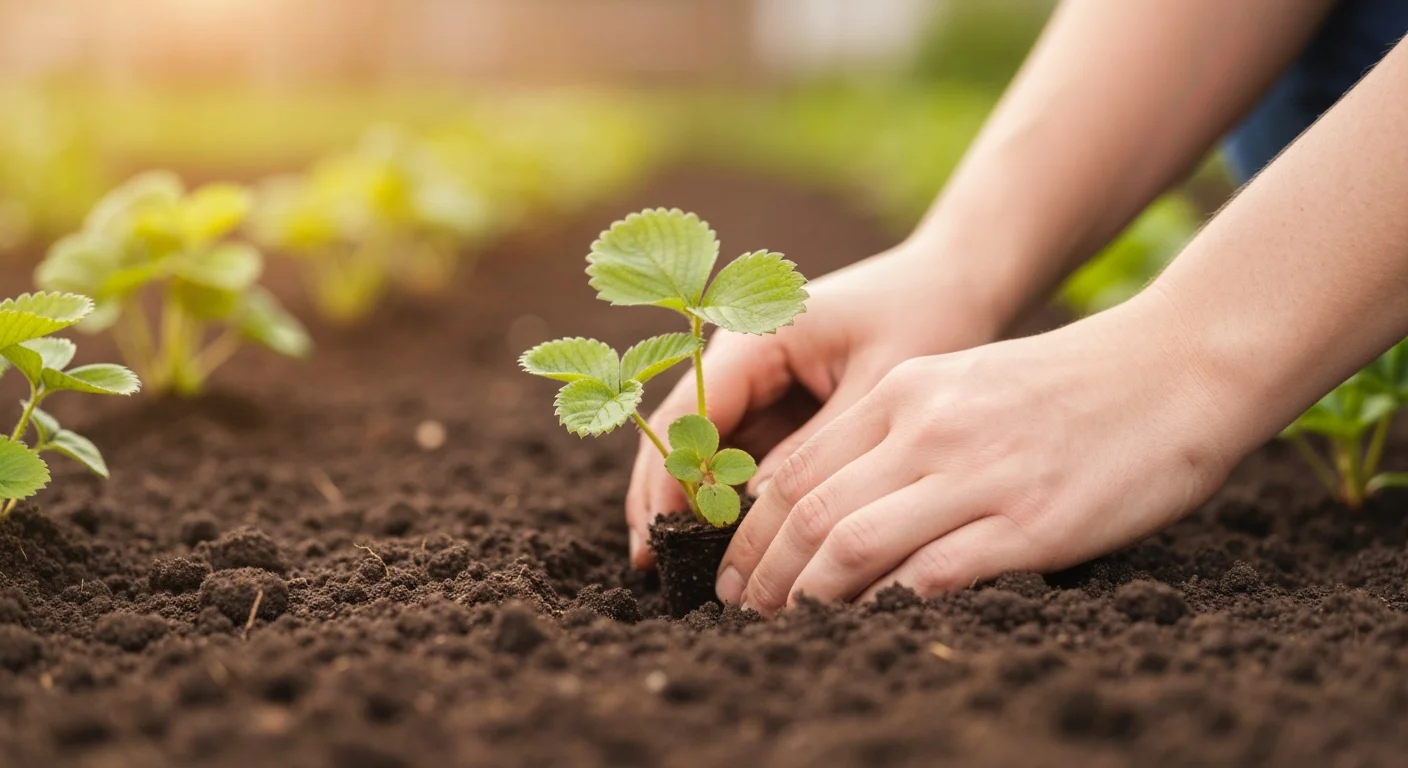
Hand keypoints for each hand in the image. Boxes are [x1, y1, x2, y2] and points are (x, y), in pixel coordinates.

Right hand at [624, 244, 1005, 568]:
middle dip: (662, 494)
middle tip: (648, 562)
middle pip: (679, 432)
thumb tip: (755, 509)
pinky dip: (724, 495)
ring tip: (668, 565)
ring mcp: (754, 382)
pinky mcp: (776, 404)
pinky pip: (736, 453)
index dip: (667, 475)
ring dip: (688, 501)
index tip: (658, 533)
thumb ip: (817, 447)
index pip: (689, 412)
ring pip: (701, 448)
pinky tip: (718, 544)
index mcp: (756, 337)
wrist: (953, 283)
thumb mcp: (879, 385)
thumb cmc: (925, 319)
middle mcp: (740, 357)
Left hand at [717, 290, 1242, 614]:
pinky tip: (865, 629)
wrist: (1176, 367)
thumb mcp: (963, 382)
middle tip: (742, 612)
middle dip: (762, 573)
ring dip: (806, 598)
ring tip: (785, 628)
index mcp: (904, 391)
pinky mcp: (1030, 524)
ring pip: (851, 545)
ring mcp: (977, 474)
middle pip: (807, 512)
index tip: (736, 569)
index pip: (795, 469)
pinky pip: (932, 575)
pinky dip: (884, 608)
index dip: (751, 530)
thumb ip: (899, 430)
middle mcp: (928, 427)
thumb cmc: (1068, 385)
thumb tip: (831, 498)